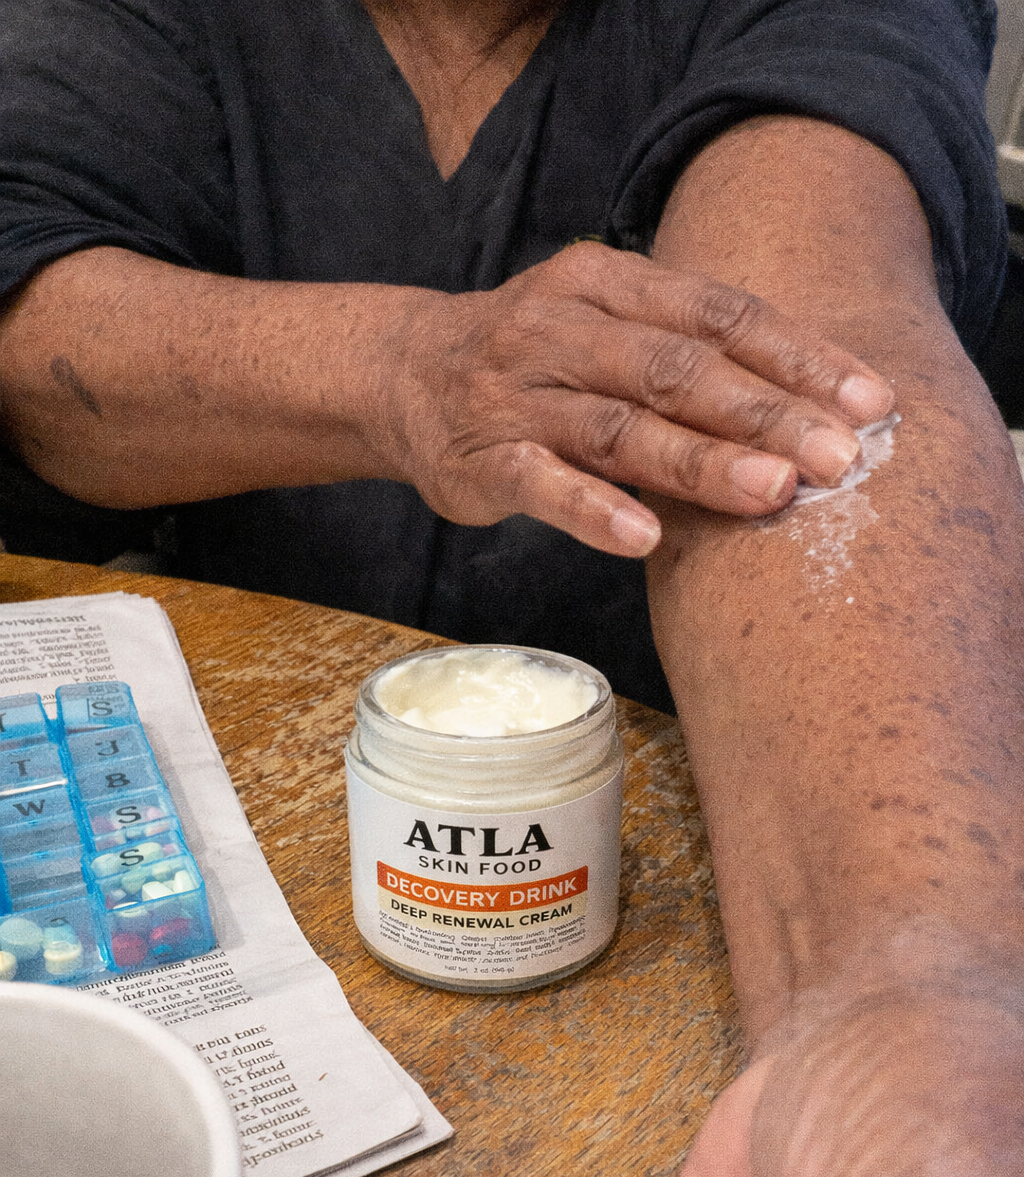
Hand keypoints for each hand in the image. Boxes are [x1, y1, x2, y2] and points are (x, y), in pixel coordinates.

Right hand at [381, 242, 893, 557]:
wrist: (403, 373)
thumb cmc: (536, 360)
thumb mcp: (609, 328)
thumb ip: (690, 355)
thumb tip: (813, 405)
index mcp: (610, 284)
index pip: (720, 314)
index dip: (799, 356)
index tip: (871, 402)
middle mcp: (565, 327)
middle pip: (679, 369)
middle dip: (767, 413)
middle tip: (840, 458)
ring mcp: (520, 393)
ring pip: (619, 426)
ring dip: (699, 460)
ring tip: (771, 492)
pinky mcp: (482, 457)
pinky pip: (542, 483)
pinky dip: (593, 509)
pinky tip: (644, 536)